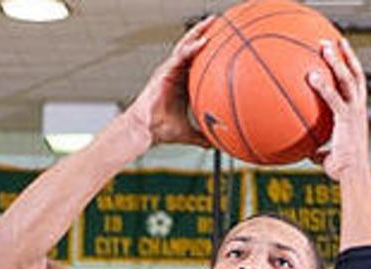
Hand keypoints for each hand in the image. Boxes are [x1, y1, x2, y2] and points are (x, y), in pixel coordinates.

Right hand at [126, 17, 214, 147]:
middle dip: (204, 33)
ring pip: (185, 46)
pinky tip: (203, 42)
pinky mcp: (164, 71)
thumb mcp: (189, 133)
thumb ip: (203, 136)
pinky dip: (191, 48)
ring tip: (211, 22)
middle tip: (220, 22)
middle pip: (192, 48)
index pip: (197, 62)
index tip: (224, 41)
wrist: (147, 130)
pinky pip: (179, 56)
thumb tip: (218, 145)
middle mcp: (176, 73)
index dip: (209, 50)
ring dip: (198, 32)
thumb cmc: (163, 130)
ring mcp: (169, 70)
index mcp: (182, 83)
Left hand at [307, 37, 369, 181]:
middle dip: (345, 56)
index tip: (343, 56)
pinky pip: (334, 98)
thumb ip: (320, 151)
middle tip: (333, 42)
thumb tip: (310, 152)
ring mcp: (355, 112)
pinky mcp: (347, 118)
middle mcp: (359, 108)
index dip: (350, 70)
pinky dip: (323, 86)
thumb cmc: (343, 170)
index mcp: (357, 114)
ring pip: (348, 79)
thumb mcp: (328, 158)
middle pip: (354, 75)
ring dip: (337, 61)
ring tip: (325, 46)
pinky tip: (311, 76)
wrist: (352, 174)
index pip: (355, 86)